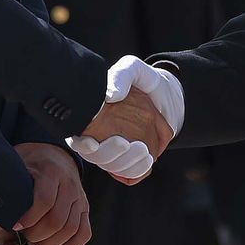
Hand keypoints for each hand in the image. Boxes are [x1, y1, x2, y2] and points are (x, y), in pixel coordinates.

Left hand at [9, 143, 90, 244]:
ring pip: (70, 229)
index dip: (28, 218)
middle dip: (36, 236)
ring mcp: (80, 198)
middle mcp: (69, 186)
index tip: (13, 226)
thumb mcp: (16, 164)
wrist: (53, 154)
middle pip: (57, 220)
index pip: (44, 200)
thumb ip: (9, 183)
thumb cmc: (28, 162)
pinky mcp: (84, 209)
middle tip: (21, 240)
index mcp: (51, 172)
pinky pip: (84, 233)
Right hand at [68, 56, 182, 183]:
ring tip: (144, 152)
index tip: (92, 143)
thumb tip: (110, 96)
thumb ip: (121, 77)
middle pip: (96, 157)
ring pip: (113, 168)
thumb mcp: (132, 69)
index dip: (82, 145)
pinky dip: (137, 171)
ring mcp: (113, 151)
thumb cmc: (143, 80)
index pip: (77, 137)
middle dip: (110, 155)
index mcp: (89, 116)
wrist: (167, 95)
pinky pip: (130, 175)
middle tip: (126, 144)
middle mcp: (96, 136)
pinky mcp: (130, 159)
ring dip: (127, 164)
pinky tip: (147, 160)